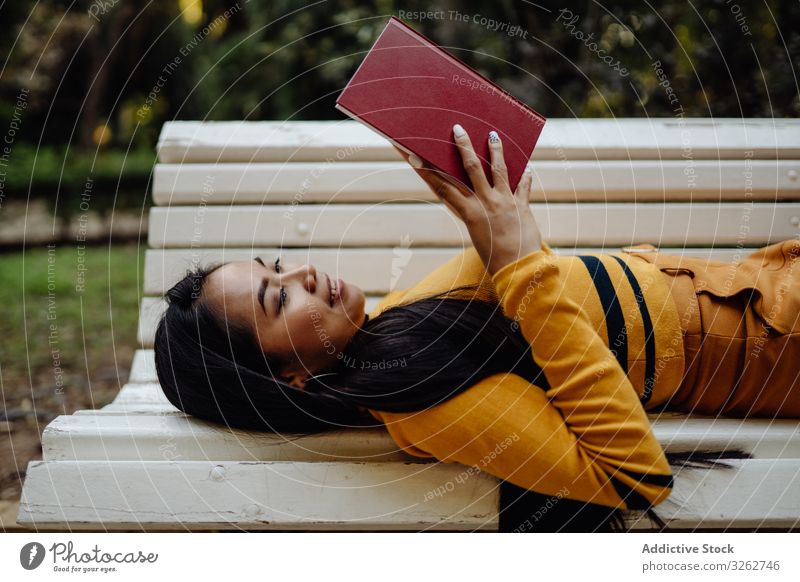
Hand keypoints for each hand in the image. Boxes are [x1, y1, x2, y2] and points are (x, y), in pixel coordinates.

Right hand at [393, 126, 542, 276]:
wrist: (519, 270)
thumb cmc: (494, 259)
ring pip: (499, 169)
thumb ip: (476, 215)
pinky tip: (526, 165)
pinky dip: (525, 175)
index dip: (428, 171)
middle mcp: (485, 203)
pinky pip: (523, 185)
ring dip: (495, 150)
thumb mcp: (477, 235)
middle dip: (464, 147)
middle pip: (471, 168)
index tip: (416, 156)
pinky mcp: (522, 205)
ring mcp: (505, 202)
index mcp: (469, 213)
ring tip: (492, 135)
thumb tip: (476, 200)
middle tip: (458, 128)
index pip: (444, 187)